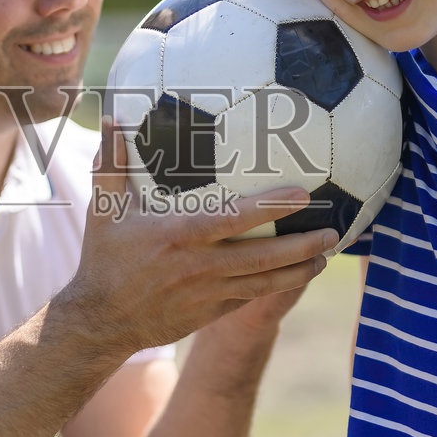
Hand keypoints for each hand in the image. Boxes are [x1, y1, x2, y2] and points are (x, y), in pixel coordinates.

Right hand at [57, 117, 335, 355]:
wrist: (101, 321)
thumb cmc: (105, 259)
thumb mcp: (104, 209)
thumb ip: (112, 162)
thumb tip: (112, 115)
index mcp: (180, 236)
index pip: (234, 219)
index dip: (270, 207)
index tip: (302, 194)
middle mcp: (200, 267)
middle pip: (264, 258)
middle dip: (302, 245)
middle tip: (334, 230)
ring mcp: (209, 294)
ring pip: (266, 283)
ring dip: (299, 269)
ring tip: (327, 254)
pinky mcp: (212, 313)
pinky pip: (251, 297)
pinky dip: (278, 286)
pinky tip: (298, 273)